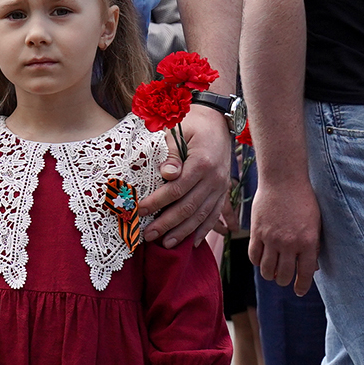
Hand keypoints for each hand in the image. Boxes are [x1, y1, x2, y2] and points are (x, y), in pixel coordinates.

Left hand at [136, 104, 233, 245]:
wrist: (217, 120)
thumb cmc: (192, 123)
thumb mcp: (179, 130)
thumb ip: (172, 153)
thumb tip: (167, 174)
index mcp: (202, 162)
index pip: (177, 189)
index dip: (157, 202)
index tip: (140, 210)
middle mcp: (214, 178)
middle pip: (189, 206)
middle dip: (167, 223)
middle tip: (148, 235)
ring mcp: (221, 187)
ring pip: (202, 215)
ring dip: (183, 232)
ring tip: (166, 244)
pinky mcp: (223, 191)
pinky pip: (214, 214)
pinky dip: (203, 230)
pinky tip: (191, 242)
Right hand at [249, 177, 320, 295]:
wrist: (283, 179)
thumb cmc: (303, 200)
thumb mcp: (316, 223)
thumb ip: (314, 246)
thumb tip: (311, 268)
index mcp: (308, 242)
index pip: (304, 274)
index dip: (301, 286)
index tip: (298, 291)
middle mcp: (289, 244)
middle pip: (284, 276)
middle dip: (284, 280)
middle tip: (284, 277)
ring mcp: (271, 239)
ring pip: (267, 270)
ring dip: (270, 274)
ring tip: (272, 270)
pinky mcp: (257, 232)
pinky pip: (254, 256)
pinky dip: (257, 261)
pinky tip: (262, 258)